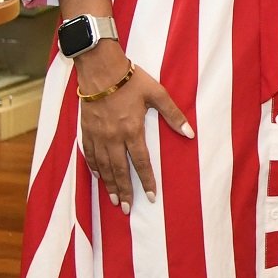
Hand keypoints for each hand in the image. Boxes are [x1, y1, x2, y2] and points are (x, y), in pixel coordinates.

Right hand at [74, 43, 193, 207]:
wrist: (100, 68)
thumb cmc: (130, 79)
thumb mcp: (157, 94)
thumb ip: (173, 115)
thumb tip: (190, 133)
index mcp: (132, 130)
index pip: (142, 163)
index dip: (147, 181)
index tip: (151, 197)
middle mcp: (114, 137)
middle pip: (120, 170)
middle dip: (125, 191)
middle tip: (127, 209)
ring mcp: (98, 135)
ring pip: (103, 166)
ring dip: (109, 184)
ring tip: (114, 200)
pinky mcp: (86, 129)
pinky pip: (89, 154)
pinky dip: (94, 167)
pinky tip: (98, 176)